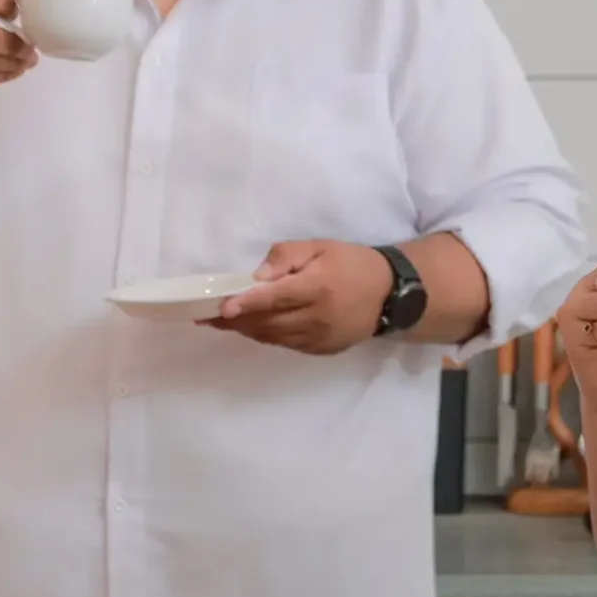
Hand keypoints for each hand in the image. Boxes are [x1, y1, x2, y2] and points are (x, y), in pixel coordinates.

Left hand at [210, 239, 393, 355]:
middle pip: (268, 322)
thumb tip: (257, 277)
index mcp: (318, 287)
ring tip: (221, 322)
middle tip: (206, 316)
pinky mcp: (321, 350)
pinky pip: (286, 344)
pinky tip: (252, 327)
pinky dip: (266, 335)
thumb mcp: (321, 247)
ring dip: (246, 330)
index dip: (247, 303)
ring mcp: (319, 338)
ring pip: (273, 337)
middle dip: (235, 320)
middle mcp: (317, 317)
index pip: (276, 298)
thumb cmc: (352, 263)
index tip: (222, 307)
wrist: (390, 295)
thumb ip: (286, 256)